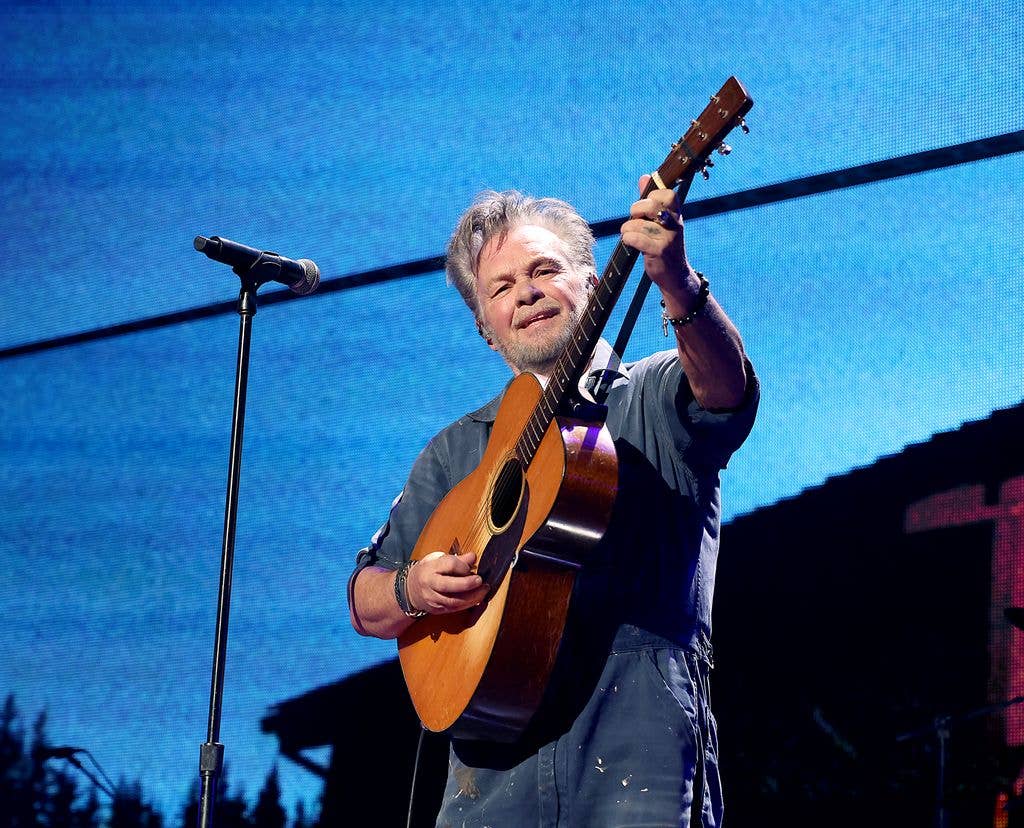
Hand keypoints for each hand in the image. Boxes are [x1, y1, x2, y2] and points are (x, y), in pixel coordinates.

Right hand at [405, 551, 488, 614]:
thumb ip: (457, 559)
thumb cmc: (428, 571)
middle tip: (480, 580)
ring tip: (483, 591)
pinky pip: (454, 609)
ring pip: (453, 601)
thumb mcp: (438, 559)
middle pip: (449, 585)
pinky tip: (476, 598)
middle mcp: (429, 584)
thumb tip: (473, 557)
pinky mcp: (437, 610)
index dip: (463, 566)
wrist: (410, 589)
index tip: (471, 565)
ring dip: (472, 597)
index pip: (449, 565)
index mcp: (430, 568)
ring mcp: (432, 599)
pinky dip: (467, 604)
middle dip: (468, 584)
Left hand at [619, 175, 700, 301]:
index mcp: (677, 214)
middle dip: (636, 209)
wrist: (675, 276)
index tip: (646, 205)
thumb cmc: (664, 245)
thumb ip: (651, 200)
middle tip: (634, 218)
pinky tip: (629, 242)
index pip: (668, 194)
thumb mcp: (661, 222)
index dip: (652, 196)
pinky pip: (636, 239)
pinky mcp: (659, 252)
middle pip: (651, 206)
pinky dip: (628, 238)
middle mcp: (675, 225)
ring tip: (629, 234)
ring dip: (628, 228)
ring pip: (639, 224)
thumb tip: (644, 176)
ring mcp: (668, 239)